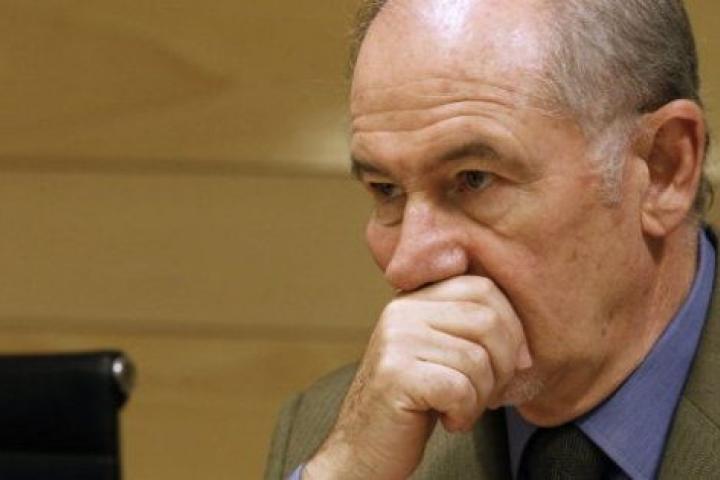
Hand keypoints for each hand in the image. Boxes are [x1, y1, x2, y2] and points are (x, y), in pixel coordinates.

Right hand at [303, 276, 531, 479]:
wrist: (364, 447)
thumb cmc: (414, 403)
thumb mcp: (441, 355)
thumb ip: (469, 330)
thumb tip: (524, 347)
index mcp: (415, 299)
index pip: (482, 287)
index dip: (512, 326)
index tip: (516, 361)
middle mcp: (401, 311)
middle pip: (486, 319)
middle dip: (504, 363)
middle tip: (490, 393)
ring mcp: (396, 340)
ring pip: (477, 359)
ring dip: (482, 396)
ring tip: (460, 409)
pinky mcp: (396, 374)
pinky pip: (460, 389)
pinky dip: (465, 413)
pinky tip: (448, 421)